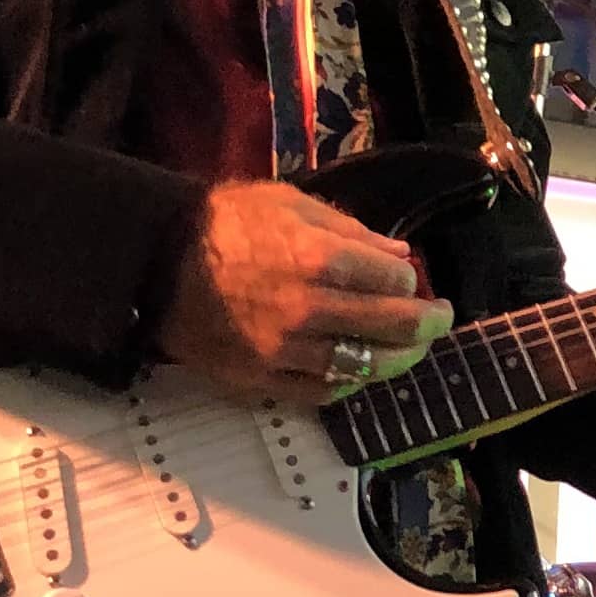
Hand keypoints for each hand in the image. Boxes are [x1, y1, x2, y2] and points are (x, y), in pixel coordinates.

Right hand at [155, 182, 449, 397]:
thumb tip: (399, 253)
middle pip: (395, 329)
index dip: (410, 278)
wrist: (155, 260)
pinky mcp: (261, 380)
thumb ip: (351, 230)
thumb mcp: (291, 203)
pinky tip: (359, 370)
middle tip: (440, 318)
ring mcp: (285, 351)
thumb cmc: (225, 222)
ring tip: (410, 349)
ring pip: (366, 368)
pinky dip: (350, 383)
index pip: (396, 280)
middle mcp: (308, 311)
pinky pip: (323, 393)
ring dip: (399, 359)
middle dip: (429, 323)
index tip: (409, 276)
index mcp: (318, 259)